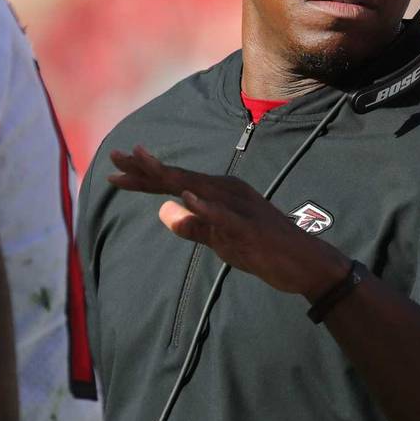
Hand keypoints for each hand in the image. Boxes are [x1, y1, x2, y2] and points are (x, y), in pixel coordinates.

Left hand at [108, 146, 348, 298]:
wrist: (305, 263)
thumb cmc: (263, 250)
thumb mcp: (220, 239)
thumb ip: (194, 226)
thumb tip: (163, 211)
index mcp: (220, 192)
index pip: (175, 182)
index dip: (144, 176)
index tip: (114, 171)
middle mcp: (228, 191)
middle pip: (180, 178)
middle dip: (146, 168)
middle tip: (114, 157)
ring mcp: (240, 207)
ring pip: (198, 189)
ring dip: (169, 177)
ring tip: (141, 164)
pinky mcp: (249, 227)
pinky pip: (224, 215)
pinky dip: (205, 206)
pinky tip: (185, 197)